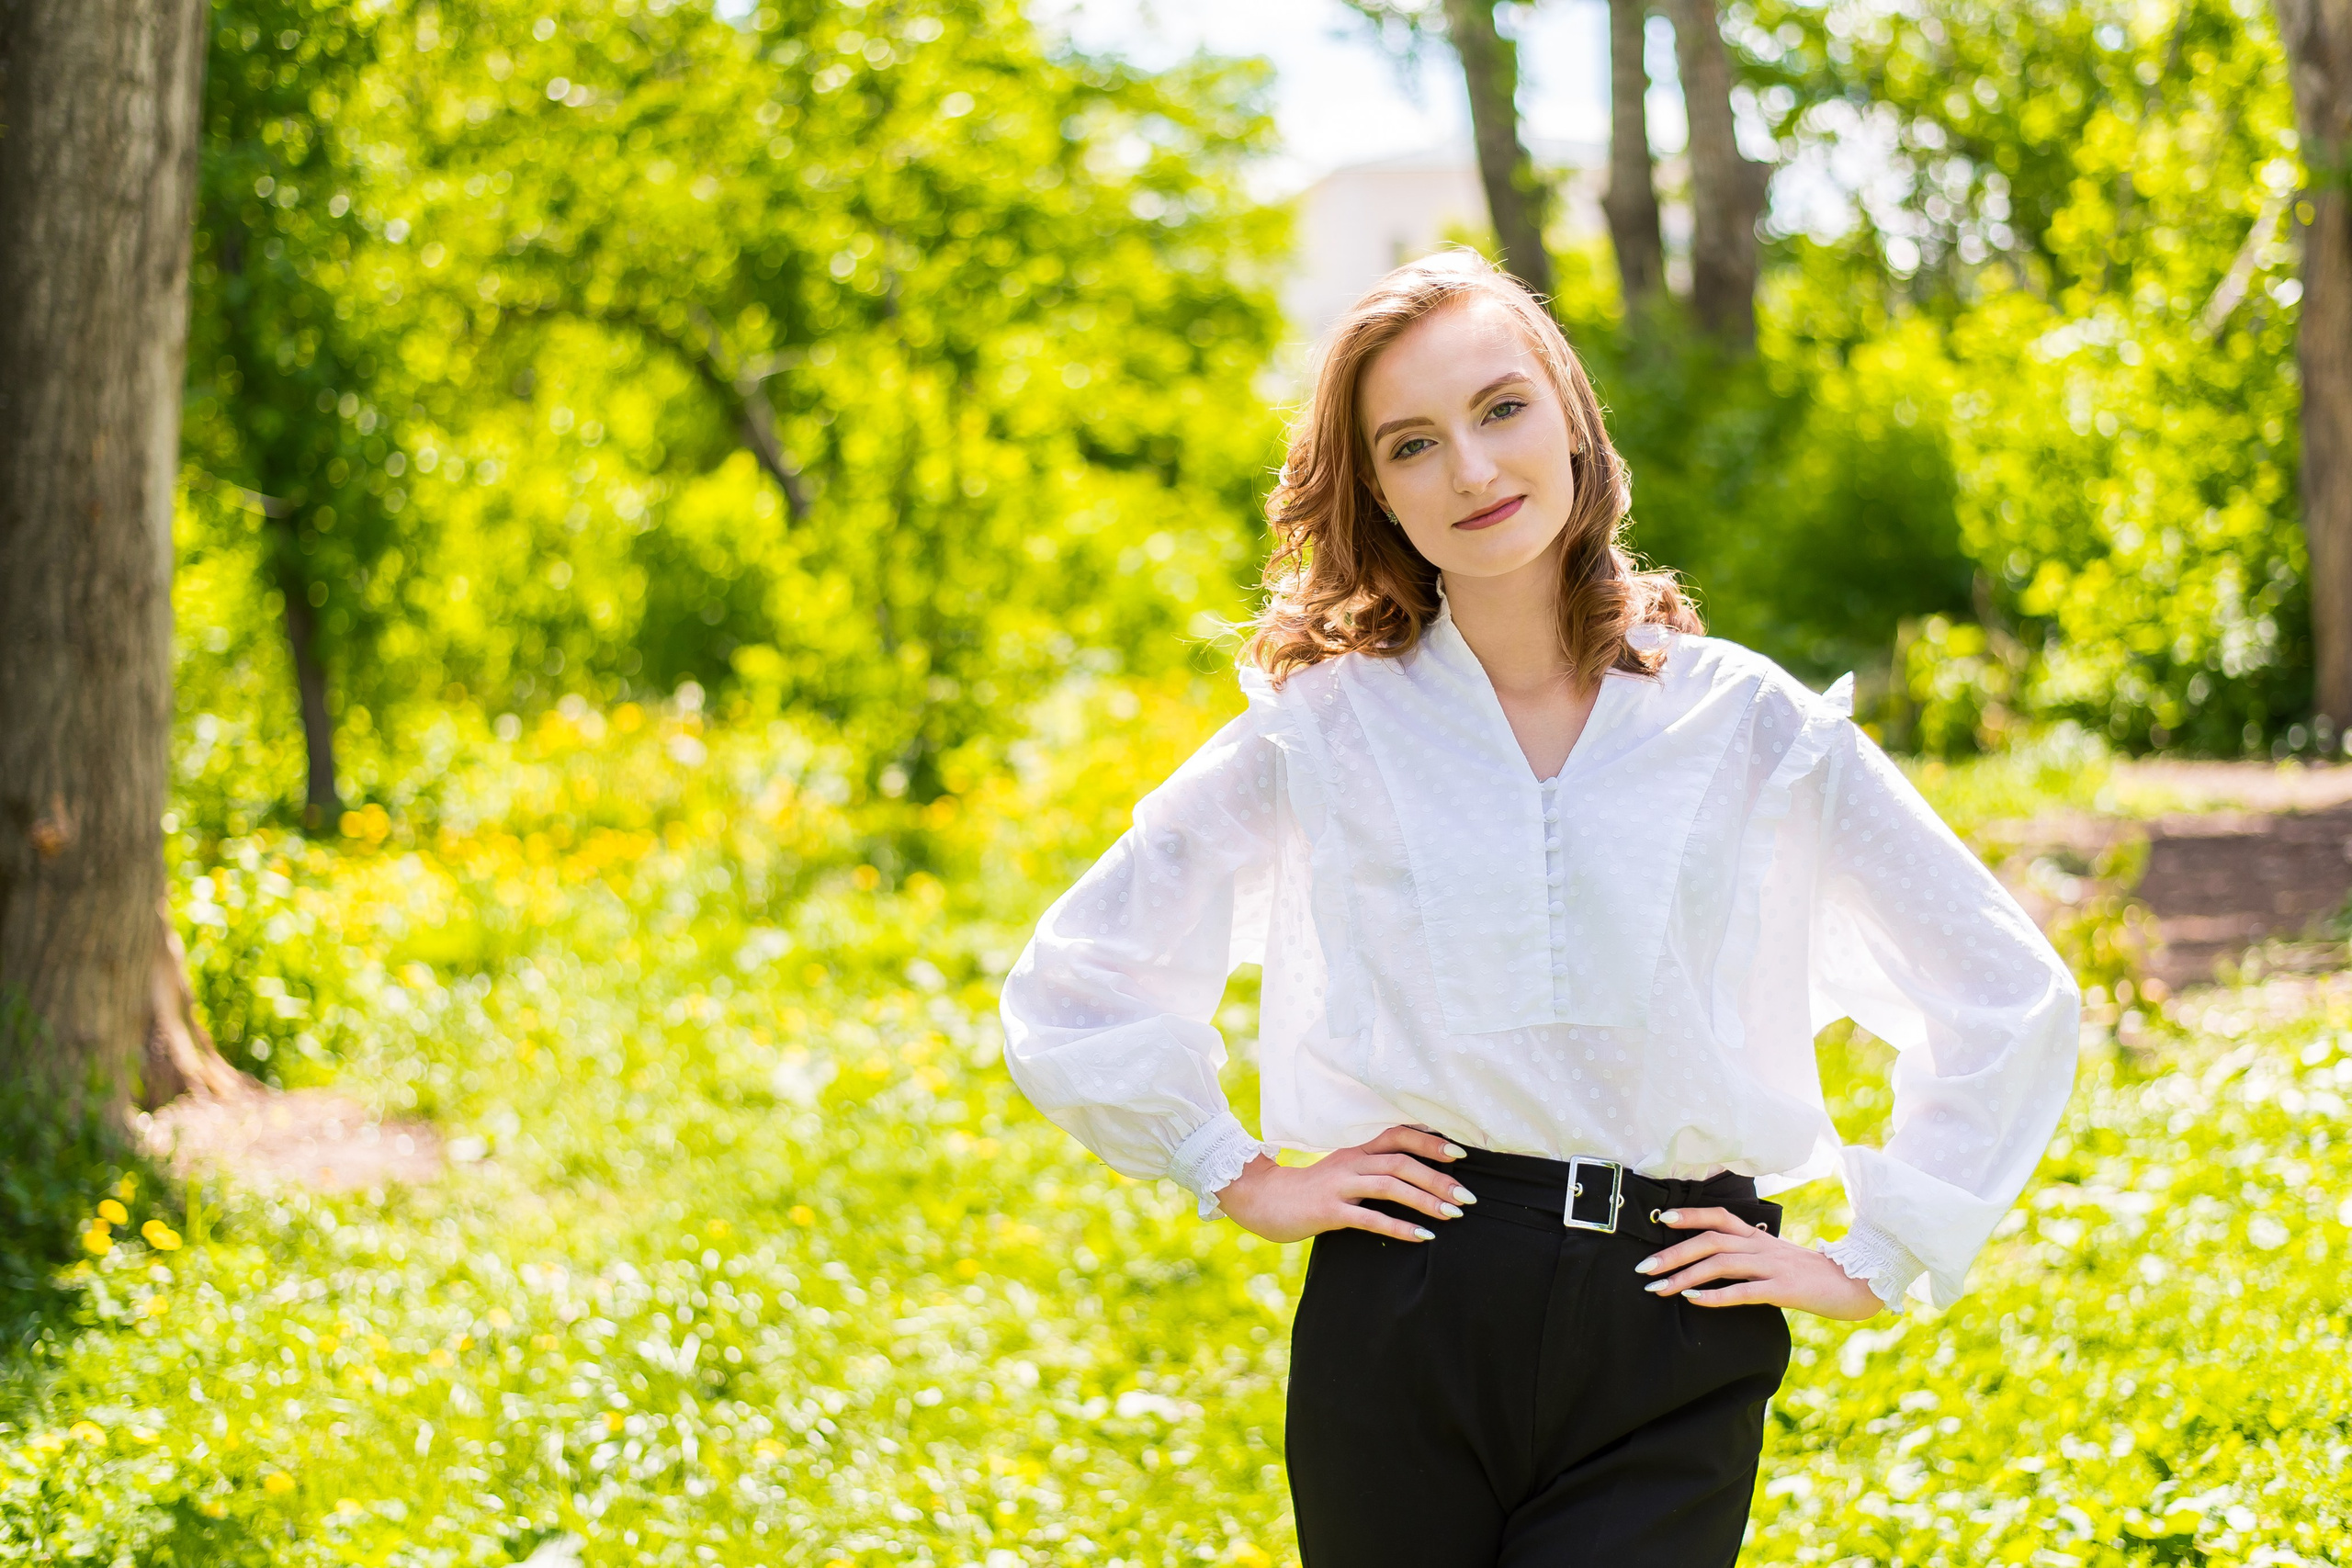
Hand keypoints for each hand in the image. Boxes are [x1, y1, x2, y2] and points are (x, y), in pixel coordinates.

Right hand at [1214, 1125, 1477, 1244]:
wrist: (1262, 1199)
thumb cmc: (1310, 1188)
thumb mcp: (1341, 1169)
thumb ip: (1372, 1165)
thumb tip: (1415, 1170)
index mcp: (1355, 1149)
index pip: (1398, 1135)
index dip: (1430, 1142)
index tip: (1462, 1154)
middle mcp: (1350, 1162)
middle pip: (1401, 1162)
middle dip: (1438, 1178)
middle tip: (1469, 1195)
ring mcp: (1339, 1186)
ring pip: (1390, 1186)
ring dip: (1426, 1199)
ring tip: (1454, 1214)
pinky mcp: (1329, 1212)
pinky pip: (1370, 1218)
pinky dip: (1399, 1226)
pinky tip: (1423, 1237)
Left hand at [1634, 1208, 1885, 1320]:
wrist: (1859, 1285)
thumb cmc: (1814, 1277)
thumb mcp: (1780, 1260)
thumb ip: (1752, 1258)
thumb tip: (1718, 1266)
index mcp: (1760, 1237)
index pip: (1719, 1217)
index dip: (1690, 1215)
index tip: (1661, 1219)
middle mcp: (1762, 1246)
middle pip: (1710, 1241)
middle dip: (1673, 1253)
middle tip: (1642, 1268)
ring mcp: (1773, 1266)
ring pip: (1721, 1264)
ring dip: (1685, 1274)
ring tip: (1658, 1287)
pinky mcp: (1783, 1290)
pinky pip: (1744, 1291)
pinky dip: (1716, 1295)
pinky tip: (1694, 1300)